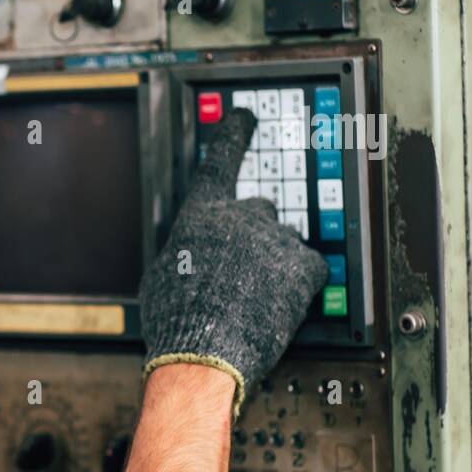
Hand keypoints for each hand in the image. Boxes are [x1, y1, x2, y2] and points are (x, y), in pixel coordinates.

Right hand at [138, 107, 327, 416]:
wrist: (204, 354)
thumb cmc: (176, 321)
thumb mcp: (161, 275)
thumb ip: (183, 249)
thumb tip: (190, 251)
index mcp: (201, 214)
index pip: (220, 161)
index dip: (233, 135)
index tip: (244, 117)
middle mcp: (241, 216)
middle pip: (260, 209)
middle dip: (255, 234)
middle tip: (244, 269)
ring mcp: (276, 240)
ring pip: (284, 241)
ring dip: (276, 261)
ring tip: (258, 298)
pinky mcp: (303, 267)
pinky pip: (310, 265)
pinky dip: (300, 282)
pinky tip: (282, 303)